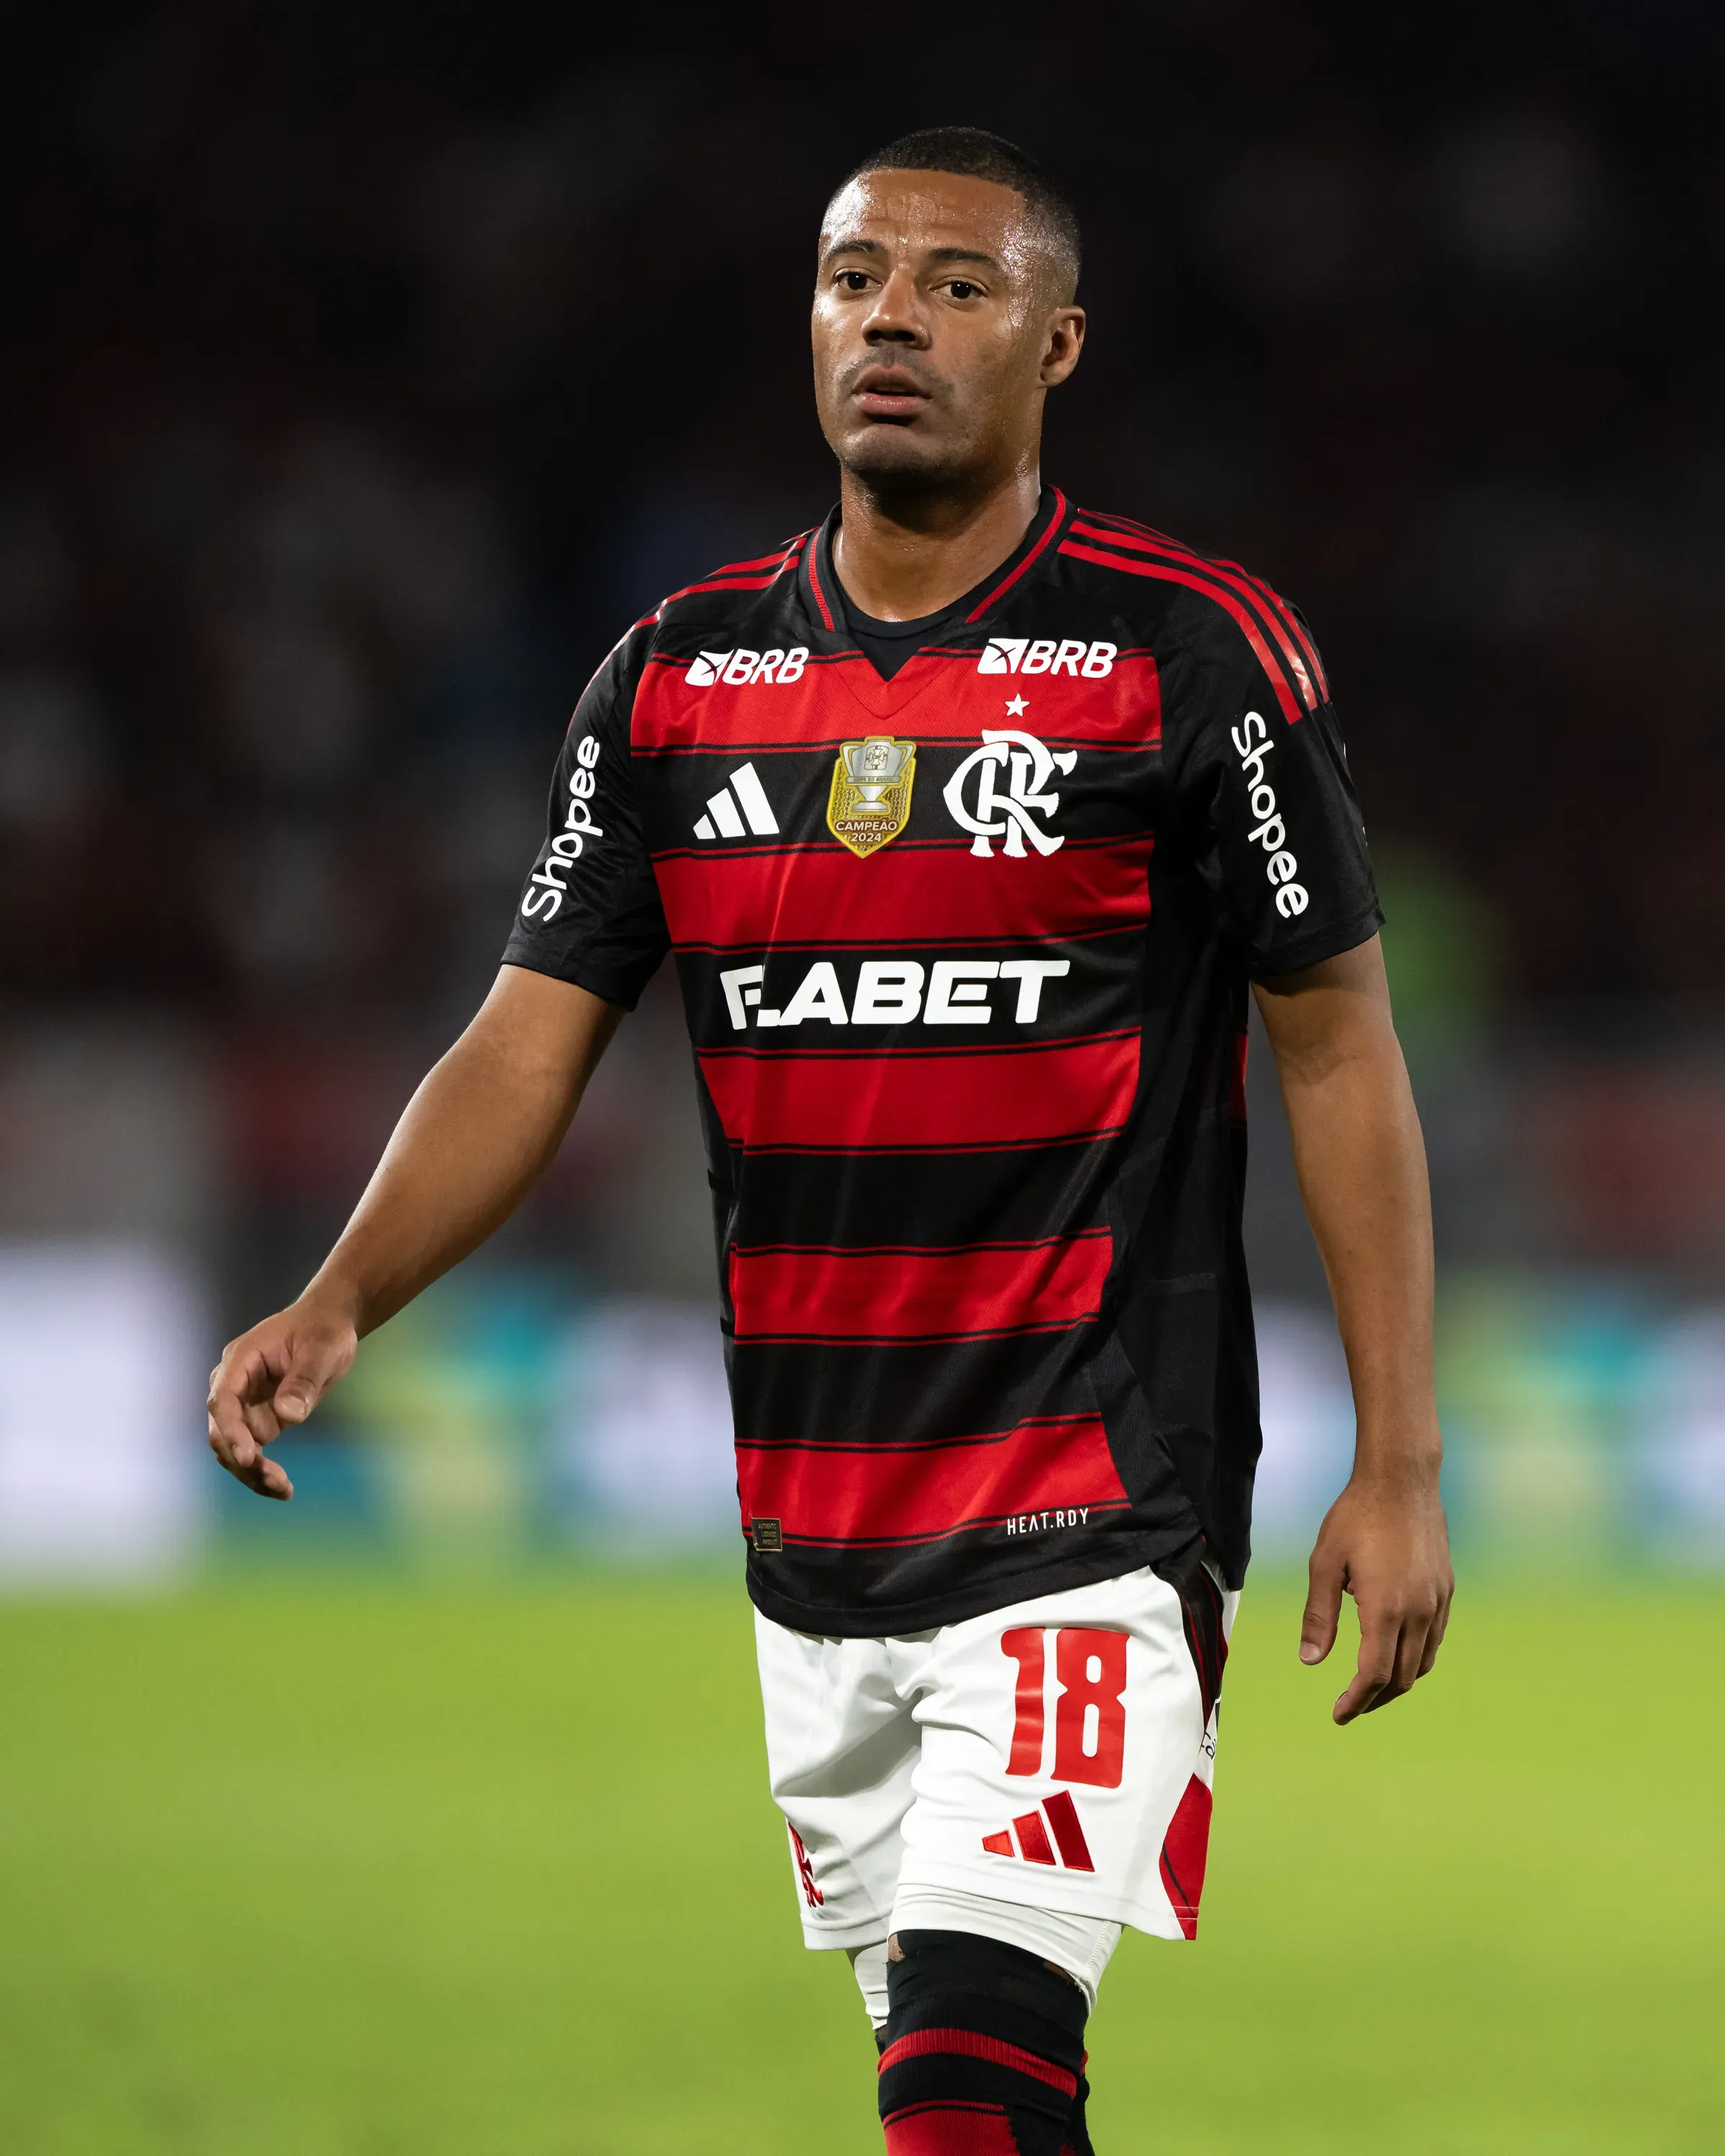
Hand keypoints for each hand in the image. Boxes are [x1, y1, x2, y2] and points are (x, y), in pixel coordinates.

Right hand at [206, 1298, 358, 1499]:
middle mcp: (233, 1382)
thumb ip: (305, 1380)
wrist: (328, 1325)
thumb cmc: (325, 1330)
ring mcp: (243, 1402)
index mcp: (241, 1359)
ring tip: (283, 1490)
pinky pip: (251, 1449)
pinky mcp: (256, 1417)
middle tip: (276, 1482)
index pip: (223, 1399)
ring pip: (232, 1445)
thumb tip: (288, 1416)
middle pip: (221, 1428)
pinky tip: (282, 1489)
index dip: (232, 1429)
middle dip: (243, 1459)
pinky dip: (261, 1469)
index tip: (249, 1457)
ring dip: (251, 1471)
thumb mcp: (323, 1349)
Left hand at [1299, 1474, 1453, 1723]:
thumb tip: (1310, 1662)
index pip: (1375, 1675)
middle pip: (1402, 1678)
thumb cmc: (1356, 1516)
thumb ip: (1319, 1616)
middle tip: (1349, 1706)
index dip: (1356, 1701)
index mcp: (1385, 1609)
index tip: (1338, 1714)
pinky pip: (1435, 1639)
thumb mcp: (1324, 1563)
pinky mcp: (1447, 1590)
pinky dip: (1416, 1658)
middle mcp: (1419, 1611)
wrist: (1402, 1480)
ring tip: (1371, 1688)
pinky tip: (1396, 1653)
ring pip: (1424, 1663)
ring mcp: (1438, 1602)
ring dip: (1398, 1683)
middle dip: (1375, 1699)